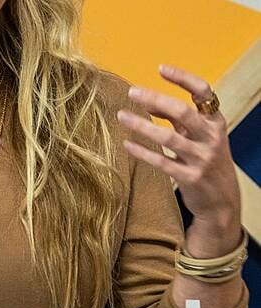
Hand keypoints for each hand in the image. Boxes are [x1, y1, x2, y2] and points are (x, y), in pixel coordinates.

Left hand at [116, 64, 241, 256]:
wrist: (222, 201)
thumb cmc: (204, 161)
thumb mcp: (198, 136)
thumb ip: (176, 119)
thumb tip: (145, 98)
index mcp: (215, 122)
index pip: (204, 92)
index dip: (183, 78)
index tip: (160, 69)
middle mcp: (211, 137)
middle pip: (182, 112)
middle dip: (155, 99)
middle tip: (131, 91)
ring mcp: (201, 158)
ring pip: (168, 137)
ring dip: (142, 125)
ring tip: (121, 116)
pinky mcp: (190, 178)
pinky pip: (161, 162)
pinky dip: (142, 152)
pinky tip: (126, 144)